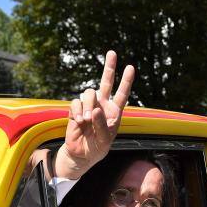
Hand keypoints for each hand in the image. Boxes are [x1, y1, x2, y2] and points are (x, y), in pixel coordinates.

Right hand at [55, 50, 134, 178]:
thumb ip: (102, 124)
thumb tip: (95, 109)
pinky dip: (78, 111)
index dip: (126, 81)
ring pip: (88, 93)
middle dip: (110, 67)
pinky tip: (80, 122)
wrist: (81, 154)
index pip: (122, 94)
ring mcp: (89, 106)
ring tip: (87, 120)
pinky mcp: (76, 110)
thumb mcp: (104, 139)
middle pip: (106, 82)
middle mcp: (102, 105)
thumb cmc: (97, 147)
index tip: (131, 67)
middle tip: (112, 52)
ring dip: (88, 105)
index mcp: (114, 111)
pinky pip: (76, 102)